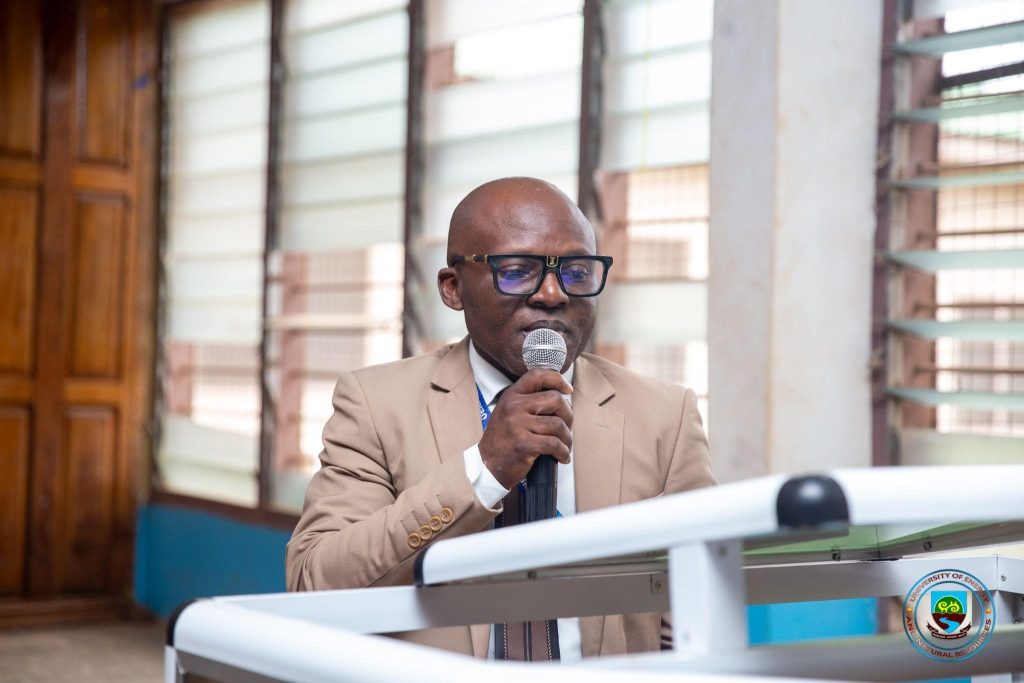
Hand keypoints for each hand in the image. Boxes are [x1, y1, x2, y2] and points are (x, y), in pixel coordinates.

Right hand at [479, 369, 572, 489]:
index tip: (567, 390)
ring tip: (564, 446)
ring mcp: (518, 425)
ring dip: (567, 438)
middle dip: (568, 415)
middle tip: (566, 427)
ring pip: (558, 424)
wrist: (487, 464)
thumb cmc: (503, 439)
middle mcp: (514, 407)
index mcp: (512, 396)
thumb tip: (561, 401)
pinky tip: (561, 456)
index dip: (557, 380)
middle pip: (555, 400)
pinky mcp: (524, 444)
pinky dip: (563, 452)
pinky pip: (554, 444)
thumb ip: (529, 402)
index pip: (537, 376)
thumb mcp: (509, 412)